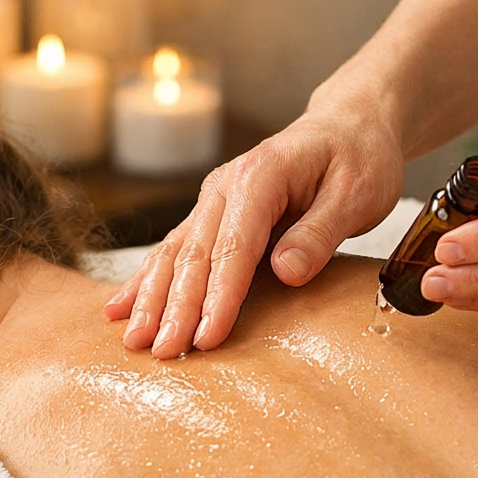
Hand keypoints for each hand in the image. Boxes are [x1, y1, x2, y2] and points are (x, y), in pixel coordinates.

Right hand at [104, 107, 404, 357]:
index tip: (206, 337)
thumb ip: (320, 232)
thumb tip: (285, 272)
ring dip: (150, 300)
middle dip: (174, 308)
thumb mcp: (359, 193)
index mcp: (260, 176)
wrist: (346, 126)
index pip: (234, 247)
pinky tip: (118, 309)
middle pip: (193, 256)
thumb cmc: (358, 158)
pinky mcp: (208, 218)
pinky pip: (170, 252)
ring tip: (134, 340)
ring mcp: (210, 202)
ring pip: (172, 255)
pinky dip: (143, 283)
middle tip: (162, 352)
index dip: (218, 296)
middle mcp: (224, 187)